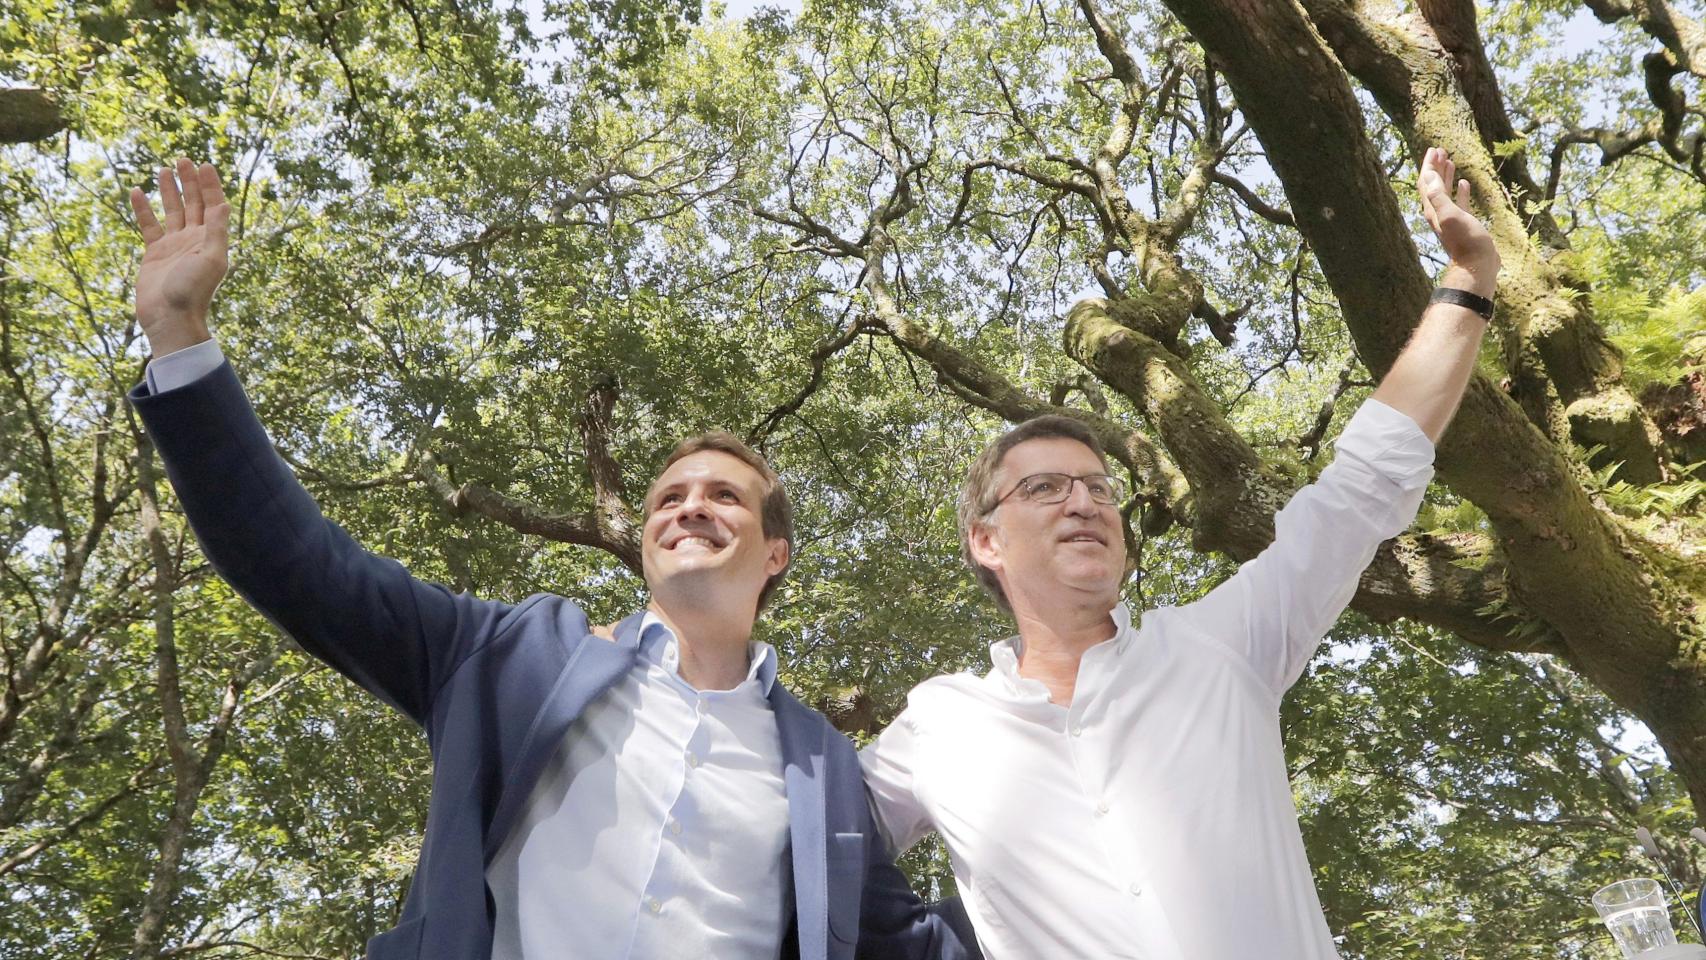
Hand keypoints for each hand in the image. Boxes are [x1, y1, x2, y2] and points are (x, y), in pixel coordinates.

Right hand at [130, 159, 229, 355]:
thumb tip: (223, 204)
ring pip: (172, 211)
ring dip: (169, 191)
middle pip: (193, 204)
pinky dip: (143, 209)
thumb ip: (217, 231)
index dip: (210, 186)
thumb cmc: (193, 291)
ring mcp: (174, 246)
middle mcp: (195, 240)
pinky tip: (137, 191)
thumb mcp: (212, 259)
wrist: (170, 317)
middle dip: (190, 182)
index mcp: (212, 240)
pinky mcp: (155, 253)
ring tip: (164, 169)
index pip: (213, 206)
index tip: (204, 165)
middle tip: (183, 160)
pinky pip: (149, 226)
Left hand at [1417, 146, 1497, 296]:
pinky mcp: (1464, 223)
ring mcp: (1451, 217)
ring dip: (1445, 176)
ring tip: (1450, 161)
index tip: (1433, 149)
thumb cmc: (1467, 241)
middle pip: (1433, 185)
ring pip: (1445, 192)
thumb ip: (1438, 197)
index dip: (1428, 165)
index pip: (1426, 182)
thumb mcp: (1451, 216)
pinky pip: (1459, 203)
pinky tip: (1464, 183)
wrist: (1477, 265)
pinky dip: (1460, 191)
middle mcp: (1438, 212)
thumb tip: (1429, 175)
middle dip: (1435, 167)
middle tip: (1440, 150)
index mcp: (1432, 209)